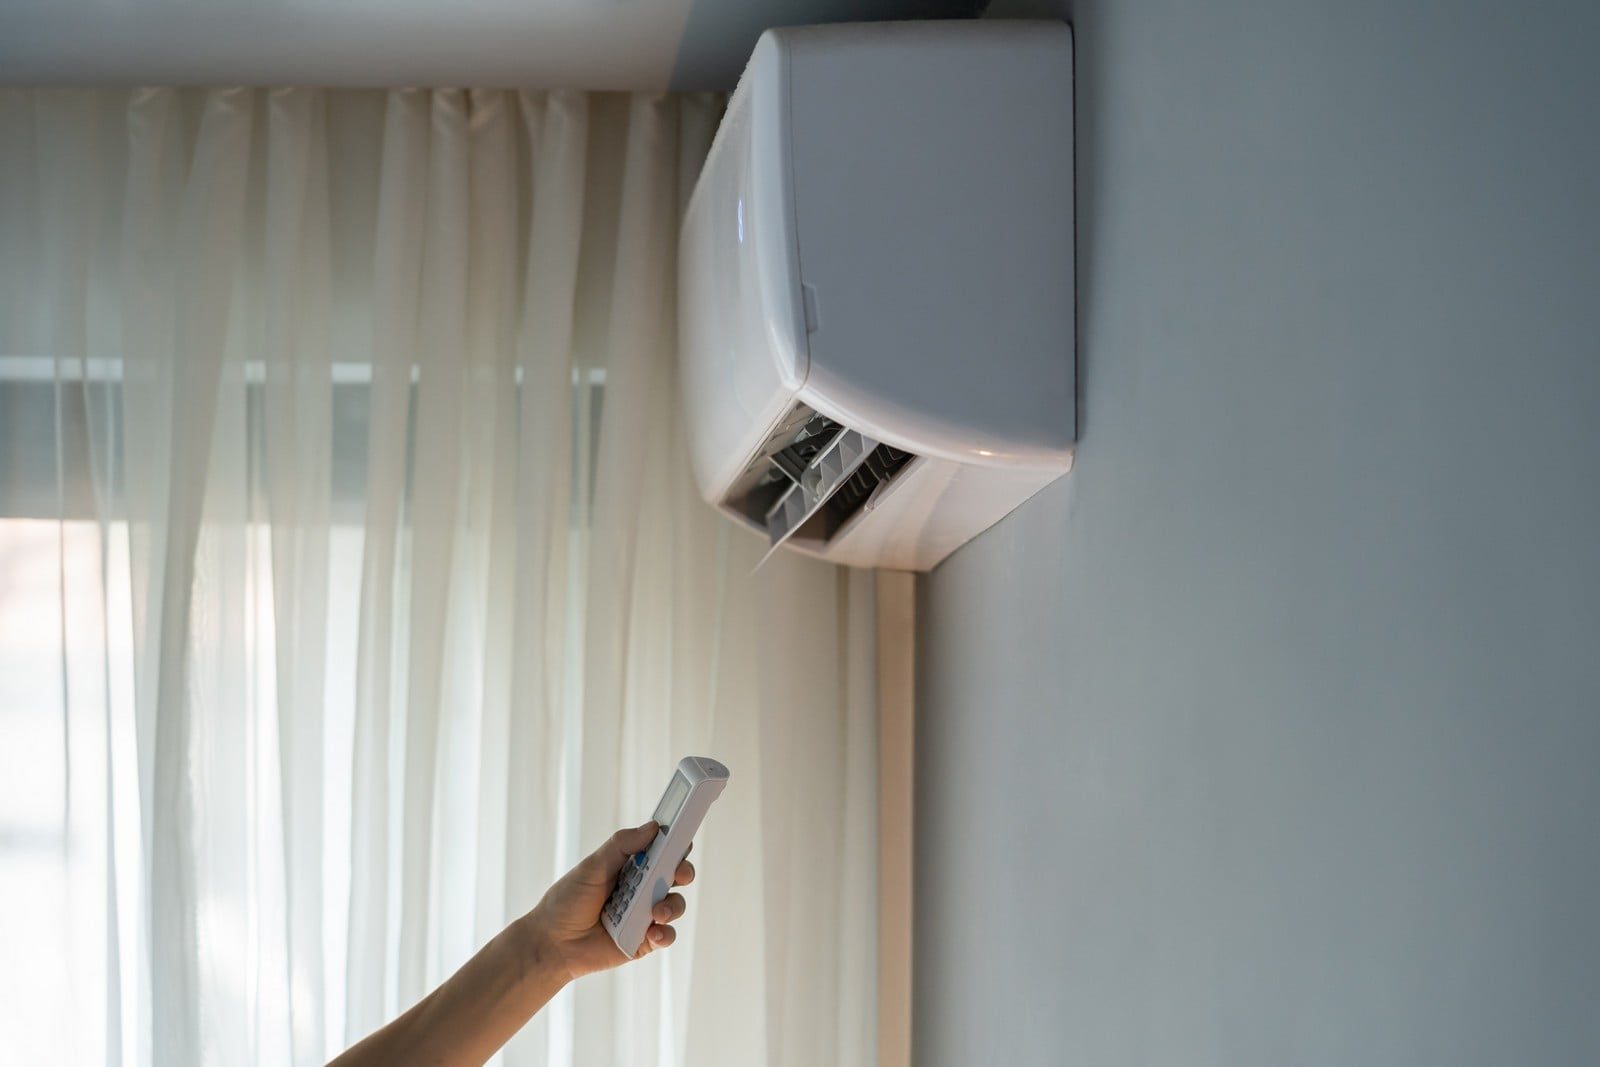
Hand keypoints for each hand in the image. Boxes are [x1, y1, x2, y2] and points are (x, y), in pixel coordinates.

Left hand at [525, 821, 696, 980]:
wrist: (552, 943)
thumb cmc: (567, 901)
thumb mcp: (592, 866)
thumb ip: (621, 846)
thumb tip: (652, 827)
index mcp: (631, 867)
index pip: (661, 851)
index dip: (675, 844)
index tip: (683, 839)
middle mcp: (642, 889)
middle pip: (676, 875)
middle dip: (684, 872)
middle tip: (680, 874)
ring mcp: (645, 915)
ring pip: (675, 905)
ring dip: (673, 905)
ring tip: (657, 912)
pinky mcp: (643, 941)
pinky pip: (666, 936)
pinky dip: (665, 934)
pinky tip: (653, 932)